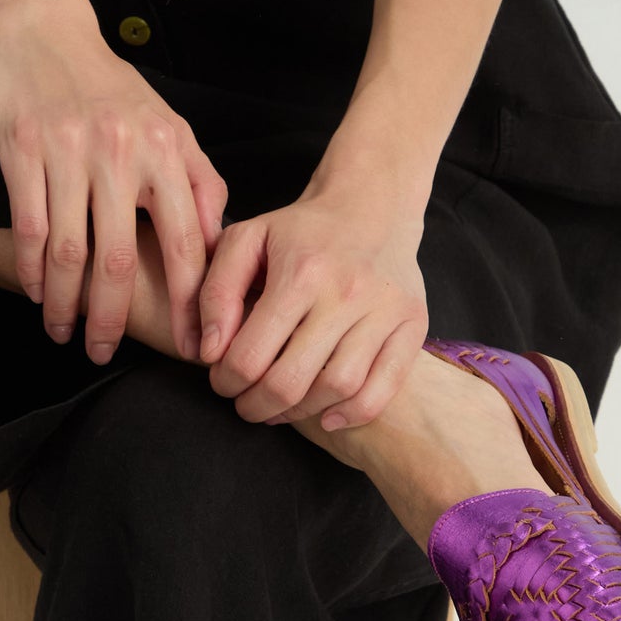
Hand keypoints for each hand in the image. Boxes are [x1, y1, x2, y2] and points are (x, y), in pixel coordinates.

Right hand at [0, 0, 227, 363]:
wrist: (43, 27)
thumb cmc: (110, 88)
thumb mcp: (168, 125)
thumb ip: (197, 182)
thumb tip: (219, 245)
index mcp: (167, 149)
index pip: (188, 242)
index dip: (192, 303)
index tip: (194, 347)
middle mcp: (121, 150)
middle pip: (119, 260)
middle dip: (111, 319)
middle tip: (104, 354)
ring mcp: (69, 149)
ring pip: (69, 252)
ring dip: (65, 304)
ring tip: (63, 333)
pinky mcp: (22, 148)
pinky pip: (29, 227)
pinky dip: (32, 270)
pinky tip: (36, 294)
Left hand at [197, 182, 427, 430]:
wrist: (371, 205)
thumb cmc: (300, 230)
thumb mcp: (246, 240)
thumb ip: (215, 292)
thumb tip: (208, 352)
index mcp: (301, 272)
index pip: (250, 356)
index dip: (226, 381)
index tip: (222, 381)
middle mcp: (348, 292)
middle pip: (292, 382)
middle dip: (257, 406)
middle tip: (246, 405)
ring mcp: (385, 310)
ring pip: (337, 390)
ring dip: (300, 413)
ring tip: (280, 407)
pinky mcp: (413, 324)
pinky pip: (383, 388)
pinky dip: (352, 413)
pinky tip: (326, 415)